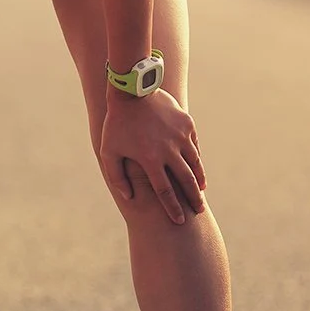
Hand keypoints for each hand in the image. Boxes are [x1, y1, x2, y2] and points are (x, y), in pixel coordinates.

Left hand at [99, 88, 206, 224]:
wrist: (132, 90)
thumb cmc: (117, 124)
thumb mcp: (109, 151)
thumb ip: (117, 176)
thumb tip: (129, 197)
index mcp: (150, 159)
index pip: (165, 191)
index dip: (173, 208)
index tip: (179, 220)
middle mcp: (169, 149)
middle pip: (186, 181)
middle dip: (193, 198)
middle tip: (198, 210)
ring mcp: (180, 135)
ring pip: (195, 163)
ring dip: (199, 179)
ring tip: (201, 191)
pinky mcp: (186, 124)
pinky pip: (194, 146)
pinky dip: (196, 159)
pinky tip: (196, 167)